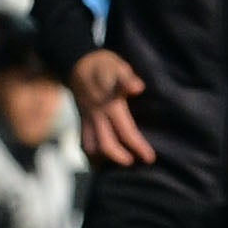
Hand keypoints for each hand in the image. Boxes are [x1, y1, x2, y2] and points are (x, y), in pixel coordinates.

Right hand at [69, 49, 154, 167]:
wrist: (77, 63)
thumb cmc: (104, 65)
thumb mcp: (117, 66)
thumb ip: (127, 79)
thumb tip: (138, 88)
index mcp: (110, 105)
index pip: (126, 131)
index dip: (138, 146)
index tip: (149, 158)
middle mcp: (97, 115)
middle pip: (107, 145)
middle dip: (121, 158)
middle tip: (134, 162)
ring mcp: (87, 120)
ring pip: (91, 147)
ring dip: (104, 159)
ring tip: (118, 164)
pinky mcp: (81, 121)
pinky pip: (83, 143)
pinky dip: (91, 156)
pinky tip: (100, 162)